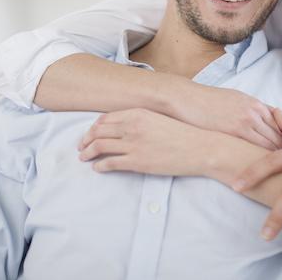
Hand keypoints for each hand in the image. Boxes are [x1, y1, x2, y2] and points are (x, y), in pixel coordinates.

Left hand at [78, 108, 214, 175]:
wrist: (199, 148)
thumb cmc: (182, 135)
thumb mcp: (159, 120)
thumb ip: (141, 120)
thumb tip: (126, 126)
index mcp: (138, 113)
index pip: (106, 118)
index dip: (94, 127)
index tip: (89, 133)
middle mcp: (132, 126)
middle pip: (99, 131)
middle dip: (86, 139)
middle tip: (81, 147)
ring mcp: (134, 144)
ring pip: (100, 146)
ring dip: (88, 152)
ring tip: (84, 157)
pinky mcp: (137, 162)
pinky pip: (110, 163)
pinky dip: (100, 166)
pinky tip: (97, 168)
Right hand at [171, 84, 281, 149]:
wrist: (188, 98)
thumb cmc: (207, 100)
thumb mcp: (234, 99)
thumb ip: (250, 109)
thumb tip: (262, 119)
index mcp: (256, 104)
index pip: (281, 125)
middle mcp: (255, 111)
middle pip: (280, 135)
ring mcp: (247, 120)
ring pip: (271, 142)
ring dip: (281, 158)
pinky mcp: (236, 130)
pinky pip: (257, 146)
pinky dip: (265, 158)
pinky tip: (270, 170)